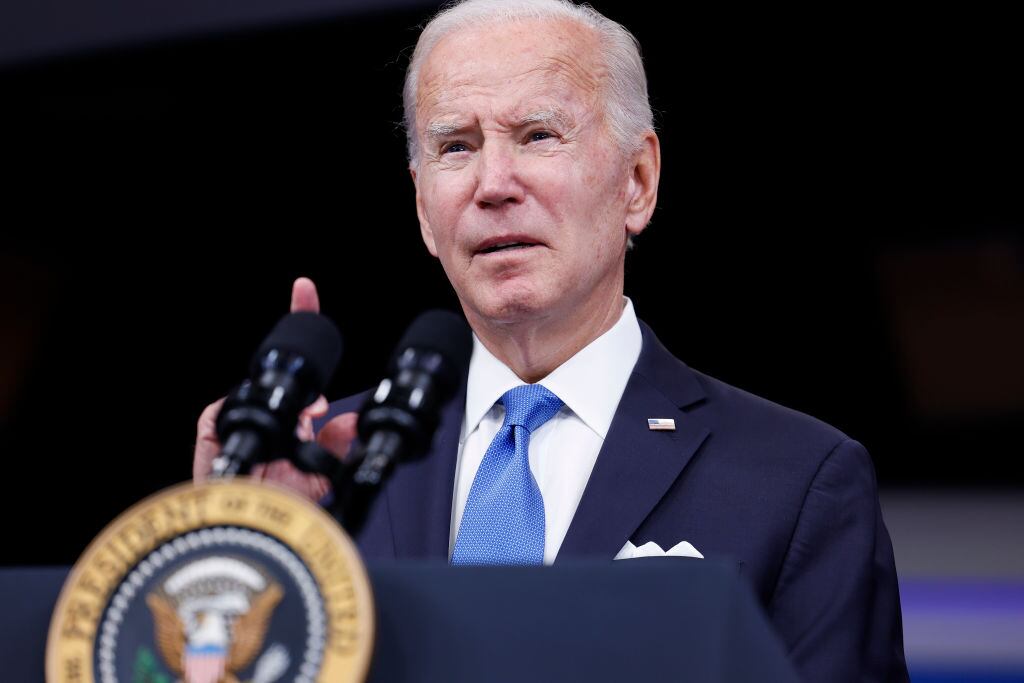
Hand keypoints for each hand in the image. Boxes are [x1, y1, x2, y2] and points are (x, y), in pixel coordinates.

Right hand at [192, 277, 357, 501]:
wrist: (258, 535)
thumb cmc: (285, 511)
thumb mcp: (324, 476)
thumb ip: (339, 444)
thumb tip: (354, 419)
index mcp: (292, 423)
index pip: (299, 369)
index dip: (301, 325)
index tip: (304, 292)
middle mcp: (267, 417)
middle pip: (277, 368)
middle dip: (297, 336)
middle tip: (306, 304)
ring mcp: (239, 421)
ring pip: (258, 386)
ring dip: (287, 401)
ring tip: (307, 423)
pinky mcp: (212, 433)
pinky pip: (222, 408)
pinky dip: (243, 412)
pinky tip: (270, 432)